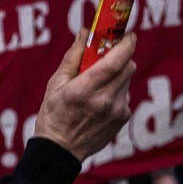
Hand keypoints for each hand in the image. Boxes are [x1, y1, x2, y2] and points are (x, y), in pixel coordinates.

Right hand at [32, 31, 138, 161]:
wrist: (61, 150)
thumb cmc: (54, 116)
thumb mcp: (55, 84)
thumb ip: (73, 57)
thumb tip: (85, 33)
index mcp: (85, 90)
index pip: (116, 61)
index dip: (126, 44)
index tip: (127, 35)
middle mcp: (105, 100)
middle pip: (128, 66)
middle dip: (121, 57)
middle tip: (107, 56)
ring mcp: (117, 111)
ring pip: (127, 80)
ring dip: (116, 76)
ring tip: (96, 86)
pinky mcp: (123, 118)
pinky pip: (125, 95)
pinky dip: (115, 91)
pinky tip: (99, 102)